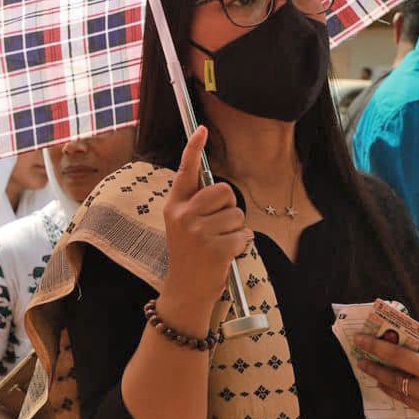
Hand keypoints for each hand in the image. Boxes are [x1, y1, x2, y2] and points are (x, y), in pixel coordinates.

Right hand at [161, 127, 247, 328]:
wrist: (185, 289)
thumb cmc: (189, 254)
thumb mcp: (182, 225)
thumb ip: (195, 205)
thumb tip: (218, 187)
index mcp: (175, 206)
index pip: (186, 171)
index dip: (193, 148)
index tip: (202, 129)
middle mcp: (184, 216)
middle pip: (224, 191)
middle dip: (230, 206)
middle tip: (219, 225)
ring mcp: (199, 233)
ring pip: (237, 215)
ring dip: (236, 229)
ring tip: (220, 243)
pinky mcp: (215, 248)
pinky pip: (243, 235)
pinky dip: (241, 245)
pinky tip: (226, 254)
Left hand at [355, 306, 418, 418]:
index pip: (413, 338)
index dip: (391, 331)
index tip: (373, 328)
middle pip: (398, 357)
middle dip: (374, 347)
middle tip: (358, 342)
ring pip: (396, 380)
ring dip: (375, 371)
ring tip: (362, 363)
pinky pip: (404, 397)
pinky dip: (390, 388)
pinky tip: (380, 382)